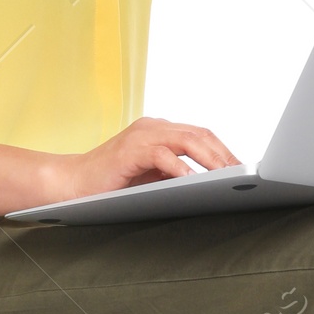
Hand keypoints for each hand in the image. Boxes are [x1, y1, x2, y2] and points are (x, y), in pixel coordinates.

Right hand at [55, 117, 240, 200]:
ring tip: (226, 176)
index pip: (201, 136)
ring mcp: (141, 136)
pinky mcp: (129, 150)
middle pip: (200, 135)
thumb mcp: (151, 178)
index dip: (224, 152)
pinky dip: (179, 167)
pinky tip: (191, 180)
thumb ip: (177, 175)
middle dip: (224, 155)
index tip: (242, 170)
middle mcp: (153, 128)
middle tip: (242, 174)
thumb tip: (211, 186)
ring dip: (209, 159)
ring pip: (186, 140)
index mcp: (160, 132)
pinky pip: (161, 154)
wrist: (71, 184)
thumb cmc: (111, 184)